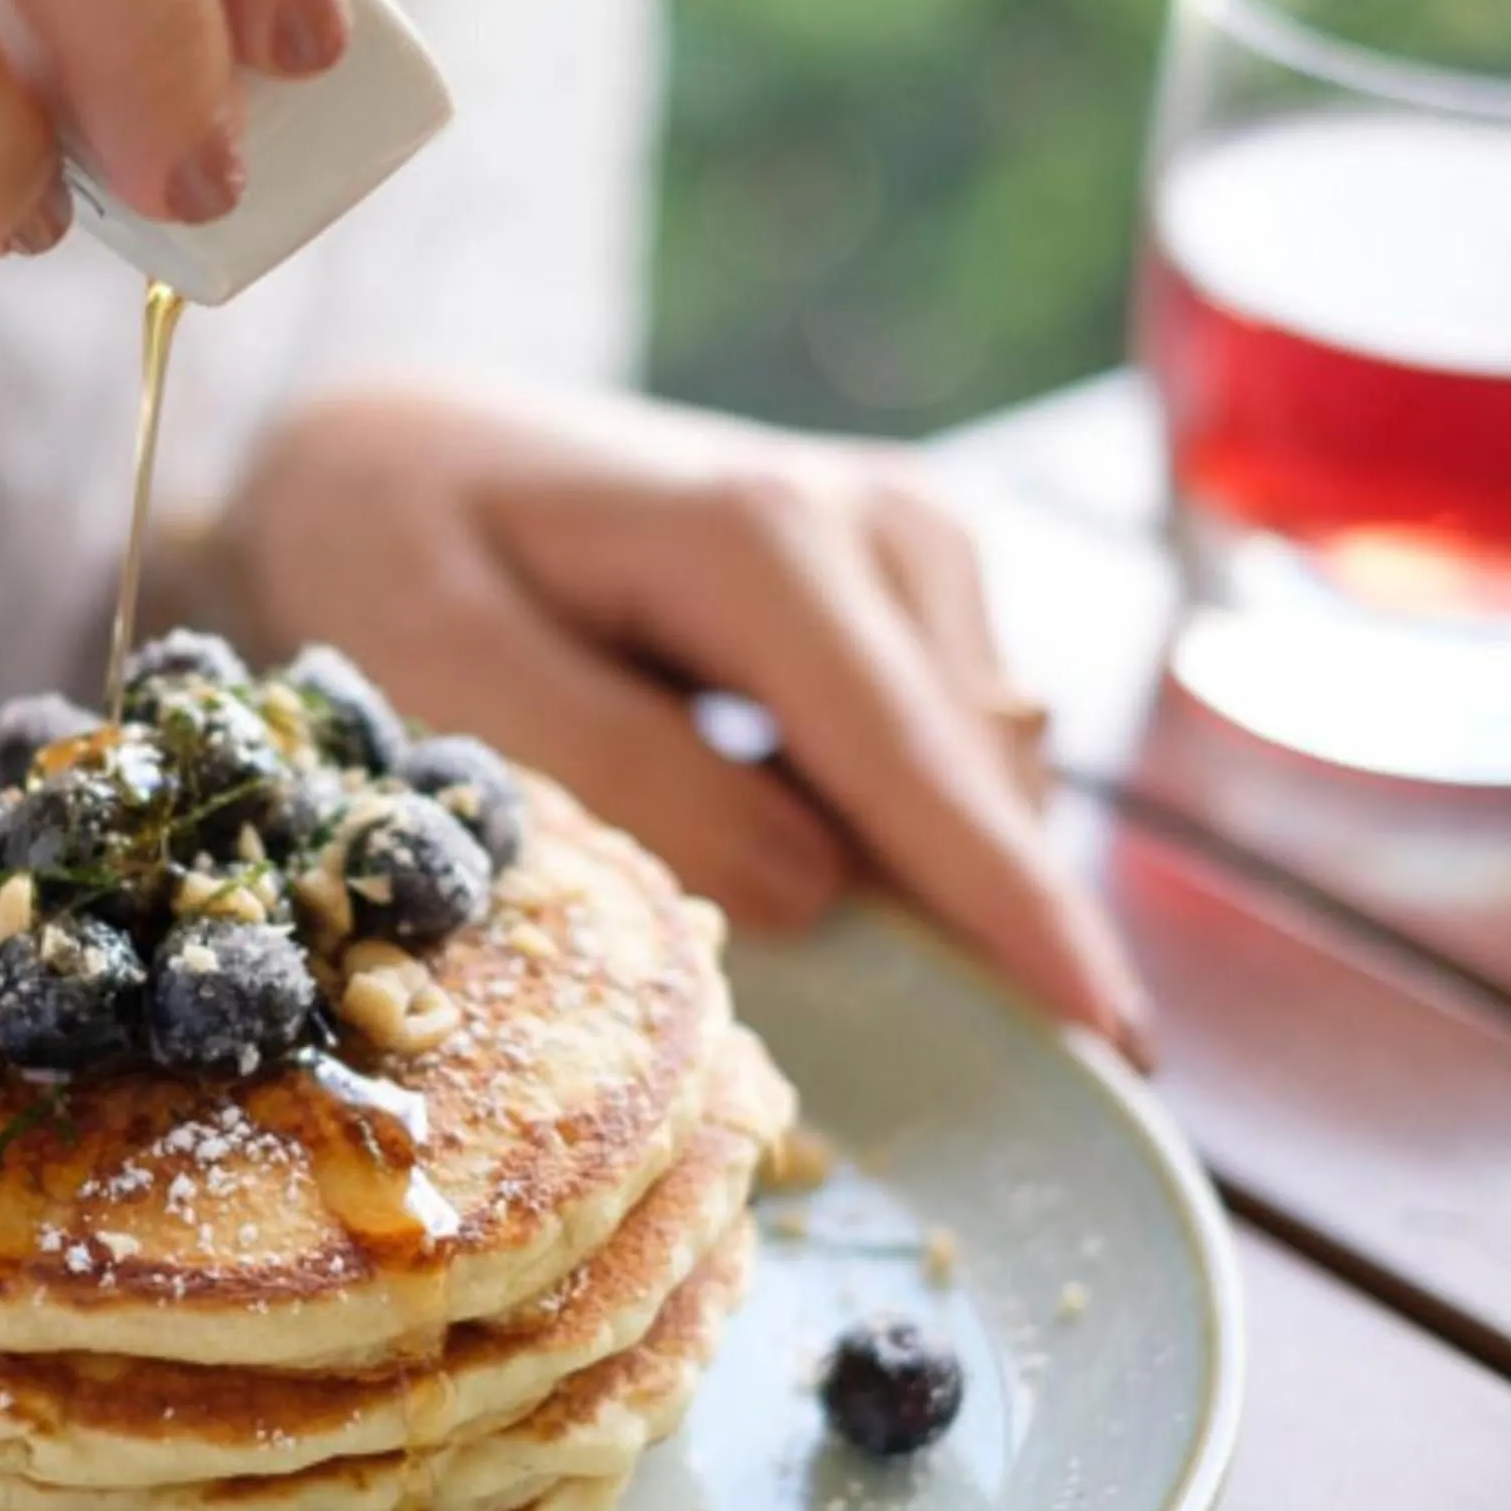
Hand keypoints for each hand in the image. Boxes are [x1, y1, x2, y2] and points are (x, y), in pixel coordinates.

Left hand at [230, 385, 1150, 1058]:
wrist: (399, 447)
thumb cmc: (392, 551)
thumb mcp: (448, 666)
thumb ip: (628, 777)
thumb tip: (814, 889)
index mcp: (764, 541)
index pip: (917, 765)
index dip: (1015, 913)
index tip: (1118, 1045)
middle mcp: (878, 525)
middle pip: (975, 788)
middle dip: (970, 932)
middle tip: (920, 1063)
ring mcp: (910, 545)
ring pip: (976, 783)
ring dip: (905, 874)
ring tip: (732, 888)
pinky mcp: (910, 585)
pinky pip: (944, 758)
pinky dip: (883, 826)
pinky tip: (759, 823)